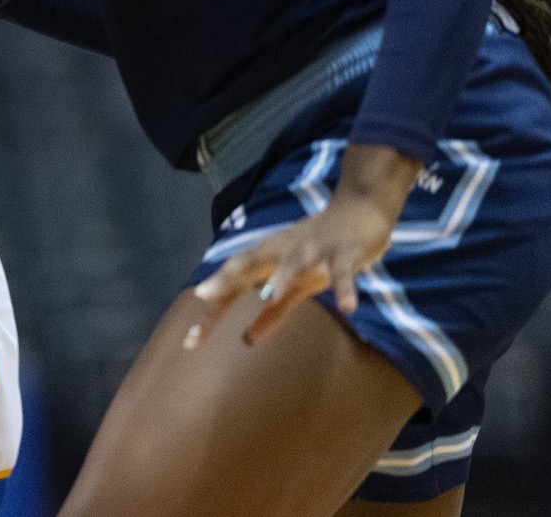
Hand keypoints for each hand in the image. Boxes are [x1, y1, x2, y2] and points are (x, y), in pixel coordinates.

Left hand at [187, 144, 418, 347]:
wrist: (359, 210)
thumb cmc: (321, 250)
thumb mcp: (297, 284)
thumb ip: (275, 312)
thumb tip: (248, 339)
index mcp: (267, 258)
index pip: (232, 283)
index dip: (212, 309)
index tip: (191, 341)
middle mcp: (283, 250)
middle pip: (248, 263)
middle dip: (226, 280)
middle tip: (203, 297)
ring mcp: (313, 249)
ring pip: (294, 262)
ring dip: (282, 276)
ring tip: (269, 298)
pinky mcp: (344, 251)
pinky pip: (343, 271)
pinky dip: (345, 287)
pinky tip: (347, 307)